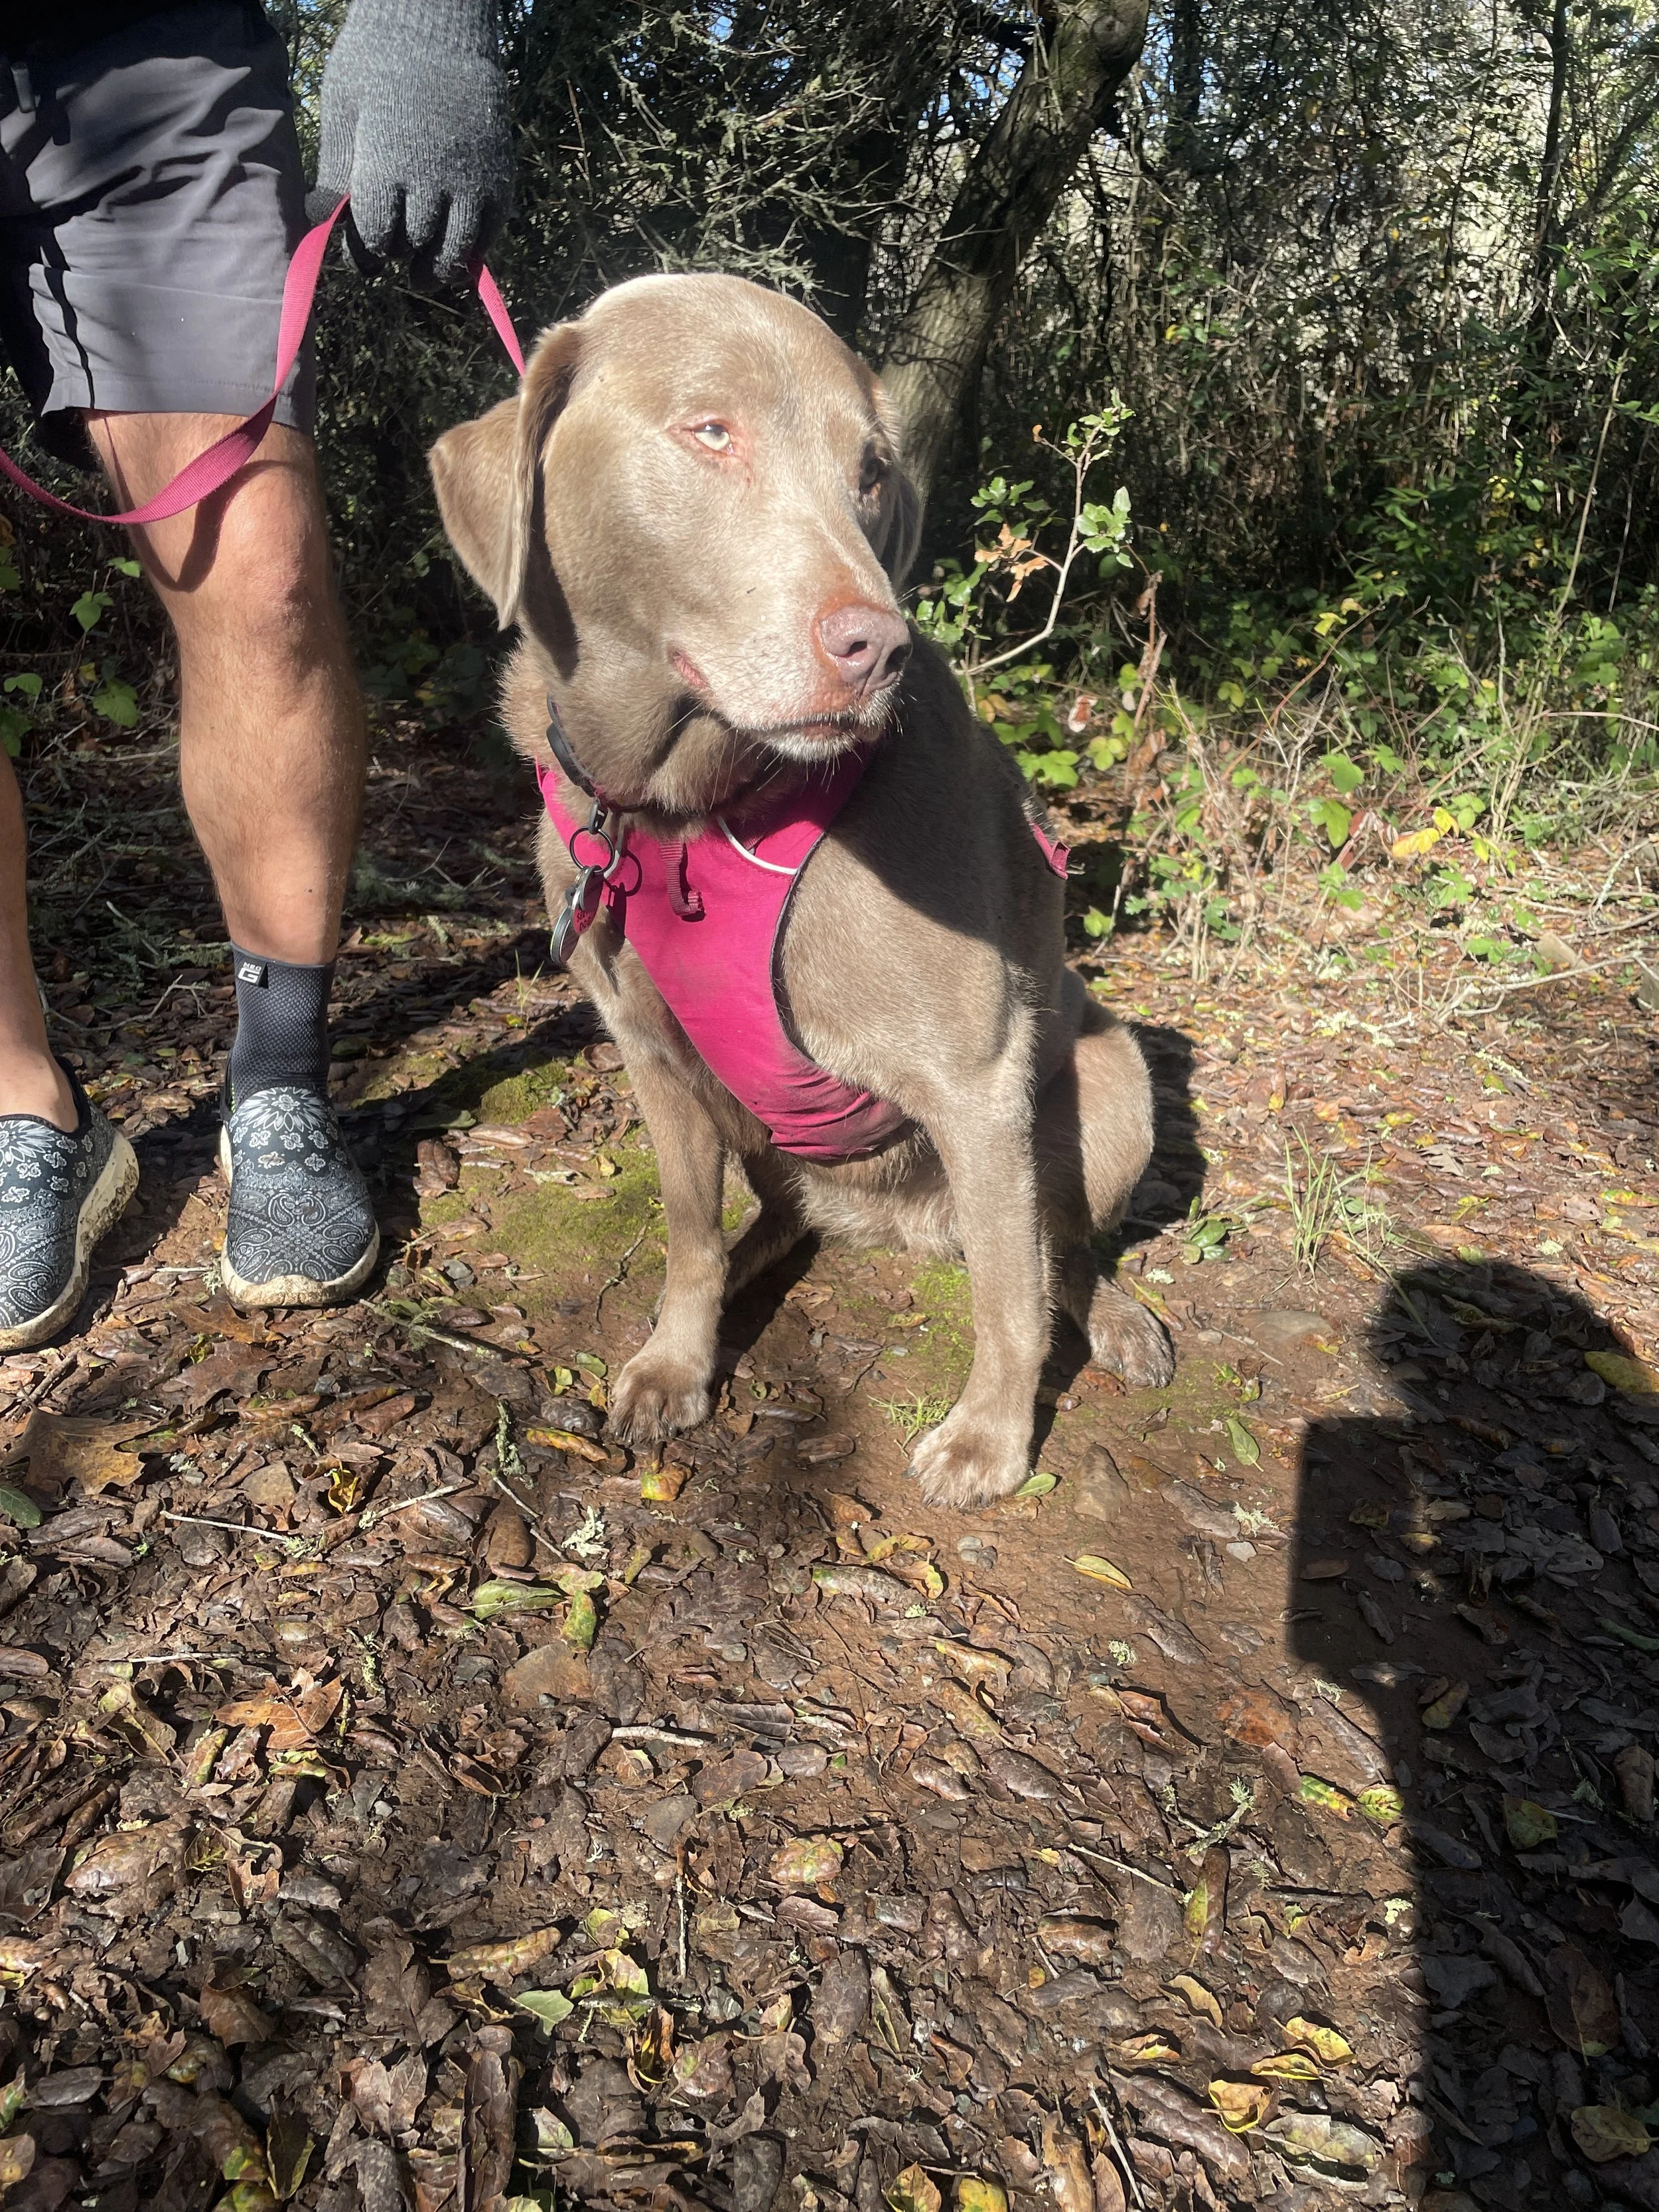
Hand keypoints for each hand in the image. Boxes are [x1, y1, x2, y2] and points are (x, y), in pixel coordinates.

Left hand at [306, 0, 513, 286]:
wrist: (439, 22)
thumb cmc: (378, 59)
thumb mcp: (343, 107)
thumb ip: (335, 168)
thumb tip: (322, 221)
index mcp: (385, 164)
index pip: (374, 235)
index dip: (365, 254)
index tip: (363, 260)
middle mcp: (431, 179)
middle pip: (414, 244)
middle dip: (399, 255)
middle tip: (393, 255)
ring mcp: (470, 179)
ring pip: (454, 248)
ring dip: (437, 267)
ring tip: (424, 273)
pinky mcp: (498, 175)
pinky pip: (489, 230)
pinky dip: (473, 247)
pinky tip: (458, 249)